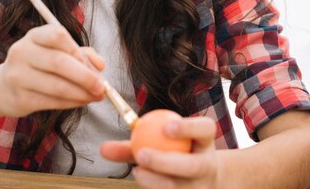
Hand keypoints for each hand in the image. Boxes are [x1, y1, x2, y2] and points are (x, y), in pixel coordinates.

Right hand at [0, 24, 105, 117]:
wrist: (3, 87)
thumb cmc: (38, 65)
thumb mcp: (56, 52)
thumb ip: (81, 54)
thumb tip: (100, 65)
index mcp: (34, 36)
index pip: (57, 35)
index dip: (78, 50)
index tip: (94, 65)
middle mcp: (23, 52)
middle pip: (59, 62)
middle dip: (85, 76)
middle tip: (102, 87)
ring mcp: (18, 76)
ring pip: (57, 86)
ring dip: (81, 94)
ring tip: (95, 97)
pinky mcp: (20, 98)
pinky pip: (51, 102)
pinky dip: (71, 103)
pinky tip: (81, 102)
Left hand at [101, 116, 218, 188]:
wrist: (201, 180)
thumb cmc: (173, 153)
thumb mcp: (161, 142)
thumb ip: (134, 142)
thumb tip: (102, 149)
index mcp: (204, 141)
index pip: (204, 128)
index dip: (188, 127)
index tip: (165, 127)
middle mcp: (207, 165)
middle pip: (192, 165)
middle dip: (166, 161)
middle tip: (141, 154)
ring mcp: (201, 187)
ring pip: (180, 187)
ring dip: (156, 181)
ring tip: (137, 172)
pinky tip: (142, 182)